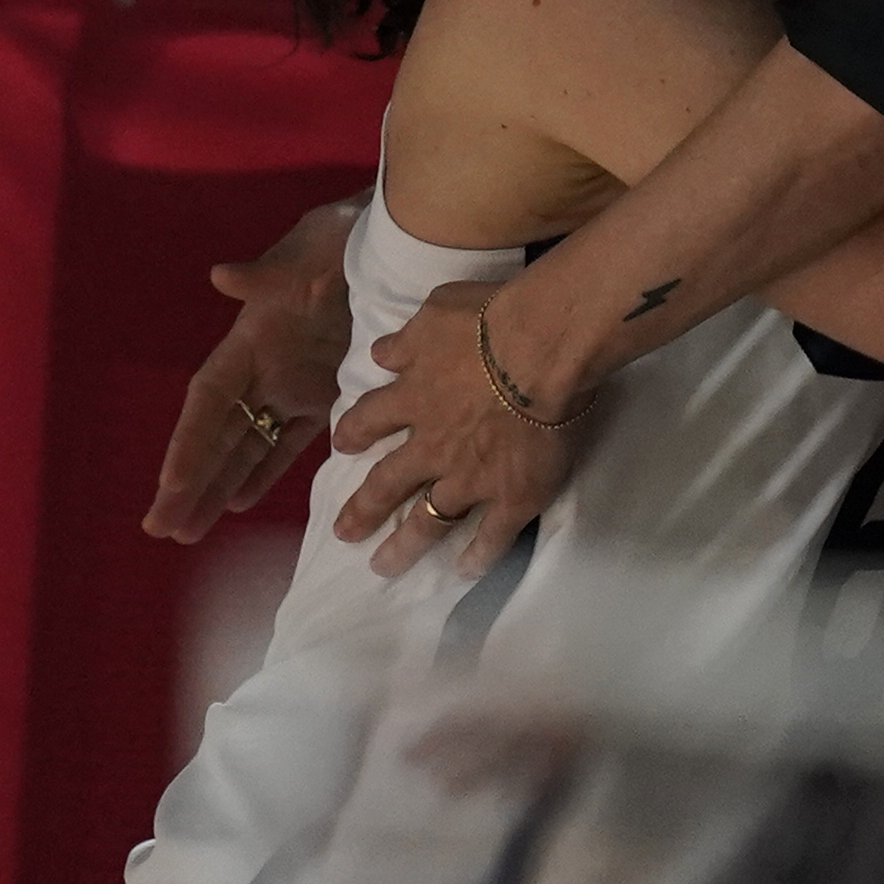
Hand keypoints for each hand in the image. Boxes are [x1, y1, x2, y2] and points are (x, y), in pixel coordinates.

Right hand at [148, 198, 359, 541]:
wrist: (395, 244)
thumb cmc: (344, 243)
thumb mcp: (309, 254)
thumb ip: (269, 275)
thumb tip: (222, 275)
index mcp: (249, 340)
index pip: (210, 400)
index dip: (190, 440)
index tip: (171, 482)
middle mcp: (262, 369)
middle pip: (218, 434)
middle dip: (191, 481)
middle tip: (163, 528)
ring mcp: (291, 385)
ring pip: (246, 445)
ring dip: (220, 487)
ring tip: (189, 531)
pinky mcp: (325, 395)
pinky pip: (288, 441)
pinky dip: (265, 470)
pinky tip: (241, 505)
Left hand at [331, 280, 568, 579]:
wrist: (542, 345)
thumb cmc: (491, 317)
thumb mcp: (435, 310)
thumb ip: (406, 339)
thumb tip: (380, 354)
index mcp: (411, 397)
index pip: (368, 421)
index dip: (354, 435)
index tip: (342, 447)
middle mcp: (431, 445)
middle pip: (387, 485)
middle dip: (364, 510)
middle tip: (344, 534)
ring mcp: (470, 476)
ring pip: (429, 519)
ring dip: (406, 545)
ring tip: (386, 567)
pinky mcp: (512, 495)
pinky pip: (492, 534)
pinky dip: (478, 556)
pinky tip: (466, 573)